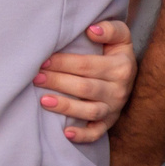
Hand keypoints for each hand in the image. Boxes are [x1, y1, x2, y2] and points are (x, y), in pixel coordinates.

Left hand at [37, 18, 135, 143]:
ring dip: (66, 106)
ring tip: (43, 101)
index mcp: (121, 67)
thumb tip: (92, 30)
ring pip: (89, 110)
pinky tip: (66, 133)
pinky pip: (97, 132)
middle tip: (35, 77)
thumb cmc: (114, 51)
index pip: (87, 65)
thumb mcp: (120, 36)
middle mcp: (119, 90)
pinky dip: (83, 136)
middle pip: (84, 87)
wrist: (129, 73)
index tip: (42, 60)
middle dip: (57, 82)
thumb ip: (110, 29)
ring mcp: (114, 108)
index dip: (63, 63)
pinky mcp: (109, 122)